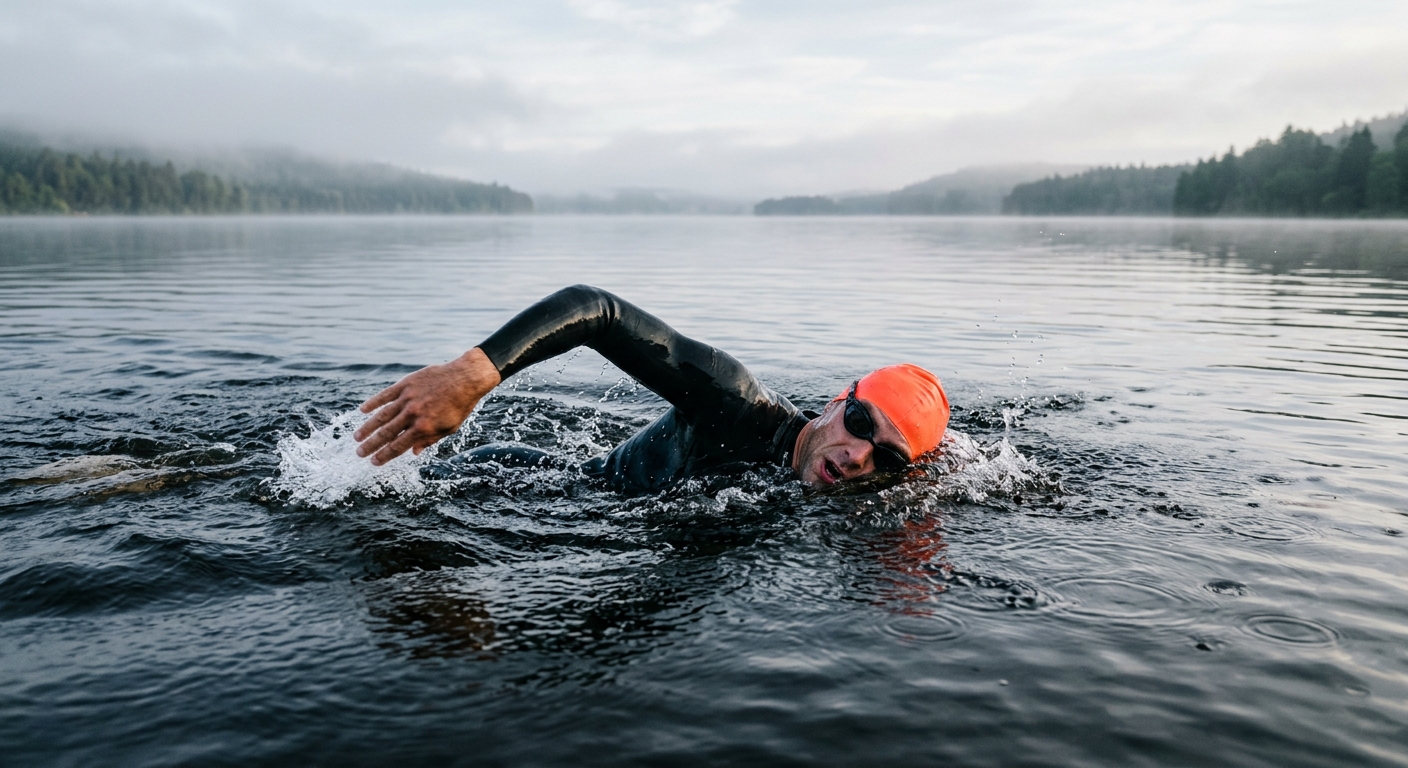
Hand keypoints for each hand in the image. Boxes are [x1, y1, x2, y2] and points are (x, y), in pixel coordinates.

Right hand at [354, 347, 501, 465]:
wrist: (466, 378)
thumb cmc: (460, 405)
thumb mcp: (449, 428)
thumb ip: (429, 440)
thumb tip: (413, 452)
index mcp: (424, 428)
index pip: (398, 446)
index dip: (384, 456)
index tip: (374, 462)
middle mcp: (413, 414)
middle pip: (386, 434)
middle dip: (371, 446)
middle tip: (359, 453)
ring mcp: (407, 398)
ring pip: (382, 416)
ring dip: (368, 427)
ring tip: (357, 437)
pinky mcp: (405, 384)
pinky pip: (385, 395)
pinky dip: (373, 403)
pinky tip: (363, 410)